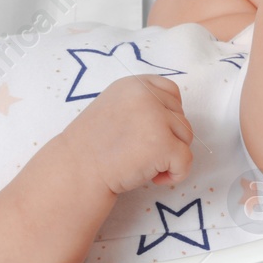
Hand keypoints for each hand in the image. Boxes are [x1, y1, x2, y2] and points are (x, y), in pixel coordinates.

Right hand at [64, 75, 194, 195]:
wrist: (77, 171)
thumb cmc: (93, 146)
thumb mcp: (114, 106)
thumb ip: (141, 103)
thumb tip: (173, 114)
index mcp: (134, 84)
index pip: (172, 92)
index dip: (168, 115)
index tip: (152, 133)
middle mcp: (146, 96)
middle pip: (181, 117)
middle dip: (168, 138)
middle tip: (141, 153)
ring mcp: (156, 119)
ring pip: (186, 138)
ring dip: (171, 156)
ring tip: (145, 164)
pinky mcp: (164, 145)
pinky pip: (186, 161)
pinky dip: (175, 174)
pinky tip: (154, 178)